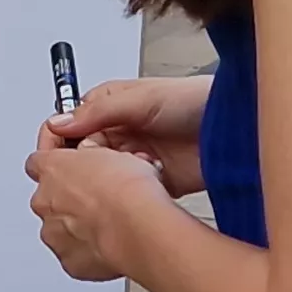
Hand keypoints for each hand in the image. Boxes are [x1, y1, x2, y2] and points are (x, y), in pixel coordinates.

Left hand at [27, 139, 175, 284]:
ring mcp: (53, 234)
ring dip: (78, 226)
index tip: (70, 167)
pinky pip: (74, 254)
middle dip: (69, 199)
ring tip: (110, 224)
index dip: (56, 164)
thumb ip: (93, 156)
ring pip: (59, 229)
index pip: (38, 161)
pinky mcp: (69, 261)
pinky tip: (112, 244)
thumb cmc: (127, 190)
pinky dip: (89, 251)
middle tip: (100, 198)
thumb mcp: (115, 153)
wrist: (137, 227)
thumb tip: (94, 156)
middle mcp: (45, 202)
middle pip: (48, 198)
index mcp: (52, 169)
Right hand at [44, 76, 207, 195]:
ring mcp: (133, 158)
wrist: (235, 129)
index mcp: (110, 107)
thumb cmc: (195, 101)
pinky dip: (134, 189)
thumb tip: (60, 123)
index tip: (56, 157)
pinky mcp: (150, 181)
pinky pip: (128, 192)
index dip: (59, 142)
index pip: (68, 126)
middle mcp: (119, 132)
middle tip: (106, 161)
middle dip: (91, 162)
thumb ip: (98, 111)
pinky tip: (150, 179)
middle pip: (83, 156)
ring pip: (104, 177)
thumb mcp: (143, 99)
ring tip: (138, 165)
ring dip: (116, 175)